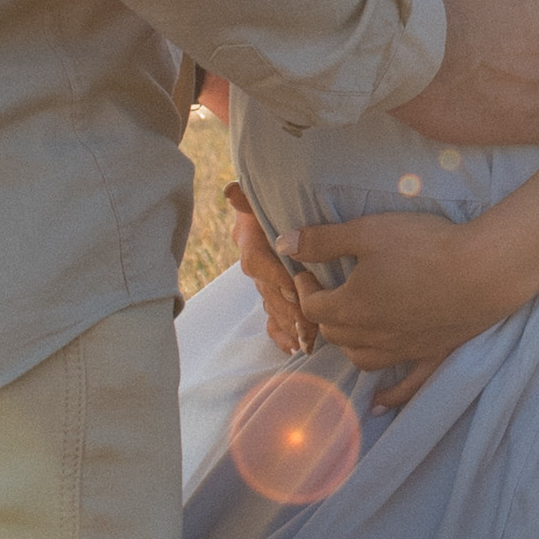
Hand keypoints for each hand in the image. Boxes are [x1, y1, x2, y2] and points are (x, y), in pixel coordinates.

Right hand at [225, 182, 316, 352]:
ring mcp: (263, 280)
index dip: (274, 275)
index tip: (294, 287)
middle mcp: (254, 259)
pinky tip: (293, 347)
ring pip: (271, 306)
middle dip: (286, 307)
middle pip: (266, 289)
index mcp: (251, 235)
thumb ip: (252, 196)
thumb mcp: (273, 194)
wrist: (300, 210)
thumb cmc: (289, 196)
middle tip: (308, 324)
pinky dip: (280, 334)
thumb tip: (230, 192)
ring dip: (287, 324)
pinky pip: (271, 319)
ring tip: (306, 340)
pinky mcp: (274, 295)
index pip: (257, 260)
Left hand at [281, 206, 519, 403]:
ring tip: (349, 328)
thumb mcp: (368, 232)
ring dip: (348, 345)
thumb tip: (285, 244)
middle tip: (329, 291)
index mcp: (351, 307)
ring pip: (361, 358)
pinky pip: (406, 387)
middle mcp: (371, 336)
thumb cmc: (424, 246)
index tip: (308, 271)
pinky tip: (378, 404)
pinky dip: (389, 397)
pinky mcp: (431, 355)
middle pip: (334, 334)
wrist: (483, 270)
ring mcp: (402, 350)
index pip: (313, 306)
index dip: (305, 288)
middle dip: (325, 314)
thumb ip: (324, 240)